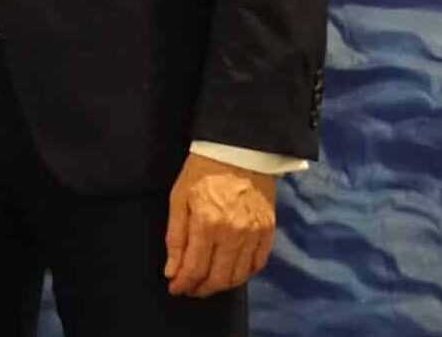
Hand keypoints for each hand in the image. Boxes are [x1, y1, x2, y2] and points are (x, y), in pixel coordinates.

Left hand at [164, 152, 276, 296]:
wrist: (239, 151)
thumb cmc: (201, 171)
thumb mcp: (179, 197)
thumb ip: (176, 237)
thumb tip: (172, 271)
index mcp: (207, 223)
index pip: (195, 267)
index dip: (184, 283)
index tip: (175, 288)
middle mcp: (233, 233)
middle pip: (218, 277)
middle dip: (201, 289)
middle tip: (190, 289)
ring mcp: (254, 234)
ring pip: (239, 276)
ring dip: (222, 285)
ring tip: (208, 284)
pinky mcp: (268, 231)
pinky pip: (257, 264)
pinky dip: (243, 274)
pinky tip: (231, 273)